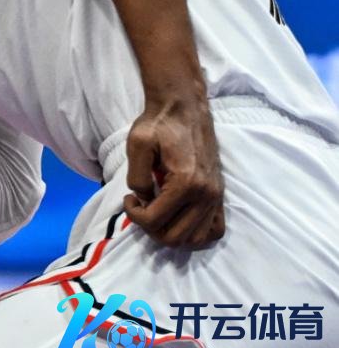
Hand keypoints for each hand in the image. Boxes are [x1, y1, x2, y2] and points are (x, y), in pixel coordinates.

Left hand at [122, 92, 224, 248]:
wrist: (185, 108)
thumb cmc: (159, 124)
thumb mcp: (137, 145)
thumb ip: (136, 177)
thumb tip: (142, 200)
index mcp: (186, 183)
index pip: (154, 221)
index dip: (134, 215)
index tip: (128, 198)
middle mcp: (207, 195)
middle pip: (175, 238)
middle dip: (150, 228)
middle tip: (140, 207)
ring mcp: (216, 197)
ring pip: (195, 240)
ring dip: (171, 233)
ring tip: (157, 212)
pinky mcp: (220, 196)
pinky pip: (214, 230)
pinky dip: (195, 232)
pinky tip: (178, 217)